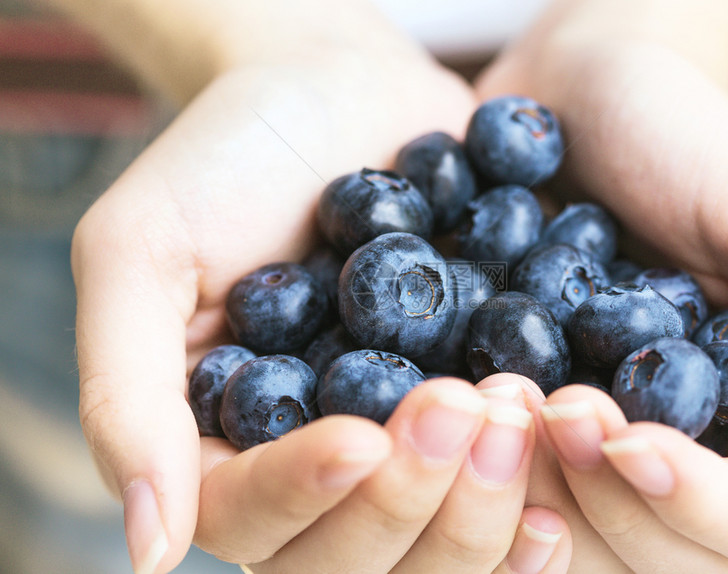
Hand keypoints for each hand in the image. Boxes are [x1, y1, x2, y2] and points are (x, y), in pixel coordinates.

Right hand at [70, 21, 569, 570]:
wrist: (340, 90)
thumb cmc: (226, 159)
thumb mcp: (143, 250)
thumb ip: (127, 394)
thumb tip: (149, 548)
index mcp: (227, 449)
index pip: (253, 522)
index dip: (307, 494)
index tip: (360, 436)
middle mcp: (318, 470)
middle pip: (358, 557)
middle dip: (411, 497)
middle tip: (461, 405)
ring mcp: (402, 450)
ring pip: (442, 545)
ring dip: (483, 497)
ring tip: (515, 404)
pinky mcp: (473, 415)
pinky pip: (512, 487)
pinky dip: (547, 483)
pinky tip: (569, 439)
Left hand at [475, 0, 727, 569]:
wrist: (576, 89)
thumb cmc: (685, 138)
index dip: (690, 502)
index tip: (624, 434)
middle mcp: (657, 441)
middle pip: (642, 551)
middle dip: (594, 493)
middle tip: (551, 402)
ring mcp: (574, 430)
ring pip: (550, 530)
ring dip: (517, 483)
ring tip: (492, 392)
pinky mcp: (503, 400)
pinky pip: (478, 467)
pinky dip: (457, 454)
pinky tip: (440, 396)